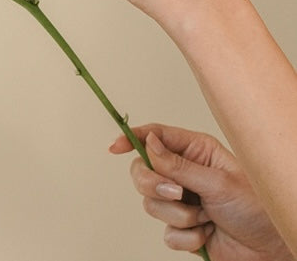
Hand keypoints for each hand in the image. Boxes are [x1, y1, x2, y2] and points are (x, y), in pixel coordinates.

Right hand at [110, 124, 293, 259]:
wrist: (270, 250)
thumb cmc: (255, 208)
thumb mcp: (217, 182)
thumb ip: (178, 165)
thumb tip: (149, 143)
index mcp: (195, 151)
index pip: (155, 137)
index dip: (132, 138)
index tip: (115, 147)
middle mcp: (184, 173)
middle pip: (144, 171)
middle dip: (155, 186)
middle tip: (177, 194)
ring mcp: (182, 201)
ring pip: (151, 204)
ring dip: (178, 216)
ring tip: (203, 218)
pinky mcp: (183, 228)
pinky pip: (166, 233)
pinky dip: (186, 238)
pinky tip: (207, 235)